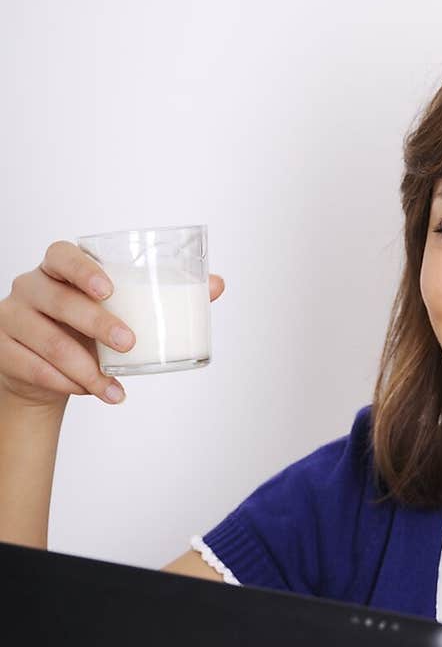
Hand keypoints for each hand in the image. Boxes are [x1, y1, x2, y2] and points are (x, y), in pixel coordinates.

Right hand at [0, 241, 225, 408]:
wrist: (47, 370)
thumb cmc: (87, 331)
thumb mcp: (120, 311)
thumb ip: (162, 295)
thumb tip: (216, 285)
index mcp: (58, 268)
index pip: (62, 254)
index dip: (84, 268)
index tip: (110, 289)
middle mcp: (31, 286)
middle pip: (59, 299)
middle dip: (96, 323)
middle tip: (129, 342)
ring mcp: (12, 317)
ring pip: (47, 340)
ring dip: (84, 367)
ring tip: (113, 387)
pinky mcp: (4, 350)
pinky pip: (34, 367)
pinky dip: (64, 383)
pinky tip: (88, 392)